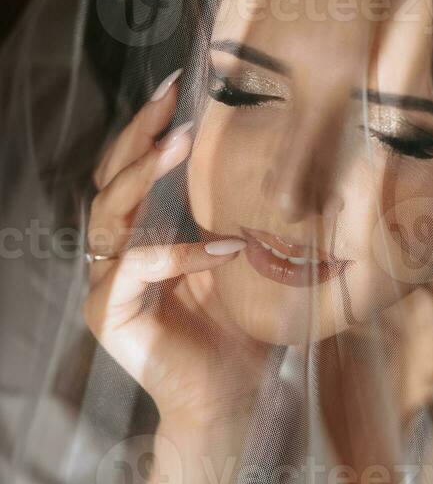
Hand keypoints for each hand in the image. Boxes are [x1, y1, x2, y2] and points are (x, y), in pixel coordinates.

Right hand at [83, 71, 268, 428]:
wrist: (234, 399)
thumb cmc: (242, 330)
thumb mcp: (241, 259)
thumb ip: (234, 214)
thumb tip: (276, 154)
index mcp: (143, 236)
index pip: (130, 170)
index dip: (146, 127)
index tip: (177, 84)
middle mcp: (116, 255)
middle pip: (109, 181)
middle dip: (139, 135)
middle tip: (172, 99)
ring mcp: (105, 284)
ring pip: (110, 215)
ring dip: (145, 175)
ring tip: (183, 142)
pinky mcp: (109, 314)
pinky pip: (137, 269)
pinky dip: (178, 253)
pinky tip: (224, 248)